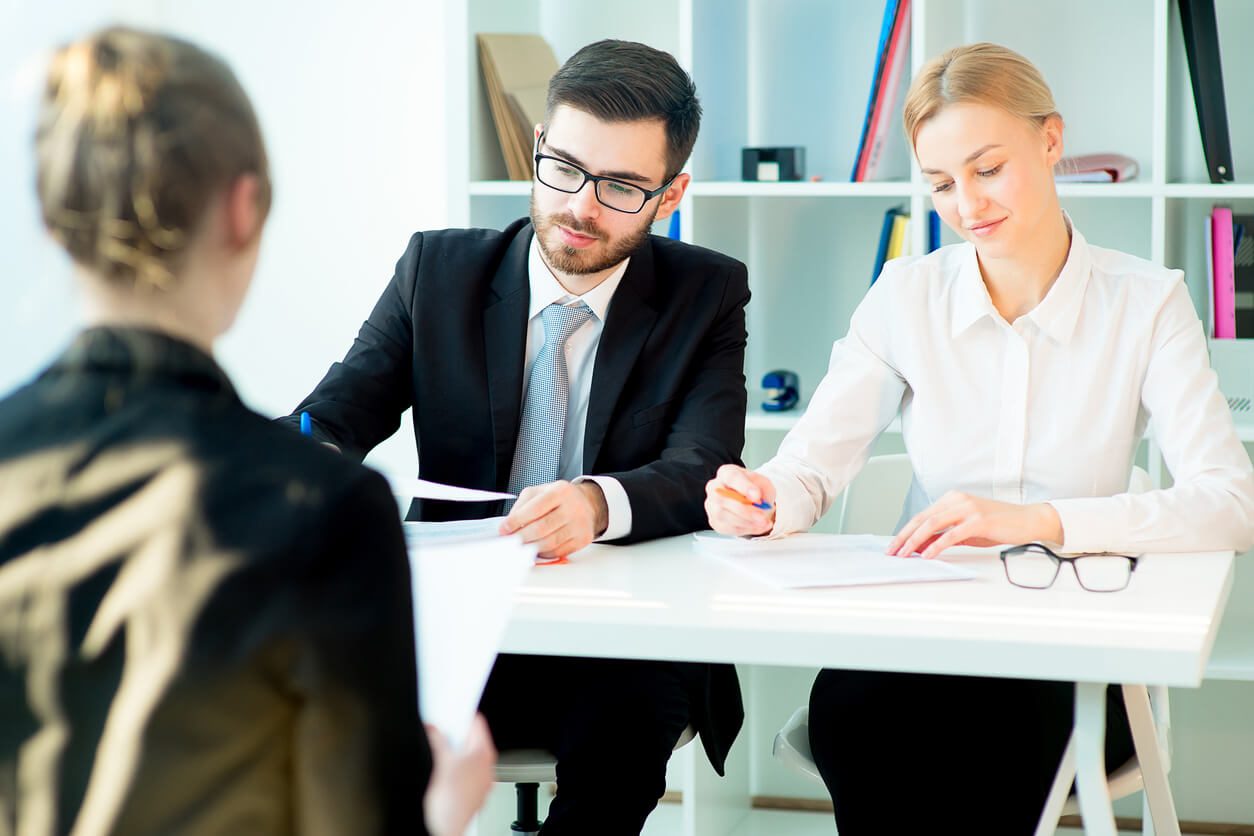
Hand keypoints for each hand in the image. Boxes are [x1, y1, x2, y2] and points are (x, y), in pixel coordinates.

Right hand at [423, 714, 495, 835]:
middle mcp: (488, 765)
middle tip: (441, 729)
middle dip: (456, 734)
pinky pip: (468, 771)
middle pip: (473, 739)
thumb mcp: (440, 763)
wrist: (449, 829)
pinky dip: (457, 766)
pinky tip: (444, 769)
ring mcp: (483, 779)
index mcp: (484, 753)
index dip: (462, 713)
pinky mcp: (475, 791)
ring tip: (440, 750)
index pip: (477, 723)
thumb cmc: (450, 803)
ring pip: (470, 755)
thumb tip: (433, 728)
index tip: (451, 709)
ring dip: (456, 750)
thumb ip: (437, 740)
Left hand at [499, 479, 606, 558]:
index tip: (504, 528)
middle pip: (542, 528)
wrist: (587, 503)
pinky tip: (537, 548)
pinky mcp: (583, 539)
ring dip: (531, 547)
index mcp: (561, 491)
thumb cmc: (560, 498)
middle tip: (510, 540)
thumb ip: (522, 505)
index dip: (517, 520)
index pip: (535, 508)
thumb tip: (508, 524)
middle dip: (521, 537)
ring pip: (550, 543)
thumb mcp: (540, 492)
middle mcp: (573, 507)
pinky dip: (544, 553)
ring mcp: (580, 524)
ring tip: (521, 545)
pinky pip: (559, 552)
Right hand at [704, 464, 775, 536]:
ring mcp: (712, 505)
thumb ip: (760, 487)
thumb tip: (754, 498)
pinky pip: (727, 528)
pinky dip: (746, 529)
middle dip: (743, 510)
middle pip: (721, 498)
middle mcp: (715, 487)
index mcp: (726, 473)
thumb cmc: (755, 490)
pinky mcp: (714, 521)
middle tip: (761, 515)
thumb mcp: (763, 483)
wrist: (755, 503)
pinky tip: (757, 526)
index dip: (743, 487)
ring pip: (722, 515)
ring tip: (762, 522)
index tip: (756, 496)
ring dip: (745, 522)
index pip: (731, 477)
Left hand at [887, 491, 1062, 559]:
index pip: (922, 516)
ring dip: (914, 541)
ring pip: (932, 524)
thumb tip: (921, 547)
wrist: (1028, 520)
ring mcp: (967, 509)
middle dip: (903, 536)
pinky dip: (936, 545)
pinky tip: (927, 555)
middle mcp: (957, 500)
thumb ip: (944, 536)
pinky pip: (951, 534)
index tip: (893, 546)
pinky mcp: (978, 520)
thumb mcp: (966, 531)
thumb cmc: (998, 526)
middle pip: (922, 518)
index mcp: (952, 499)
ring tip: (904, 554)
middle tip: (891, 552)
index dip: (905, 531)